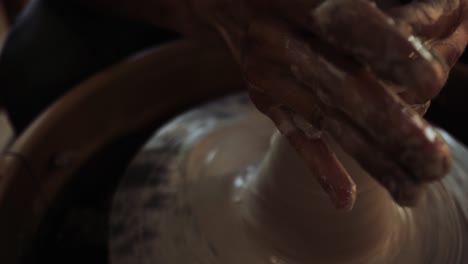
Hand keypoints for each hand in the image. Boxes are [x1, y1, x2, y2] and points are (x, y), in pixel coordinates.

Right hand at [188, 0, 465, 208]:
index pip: (347, 26)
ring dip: (370, 158)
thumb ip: (354, 8)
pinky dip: (319, 167)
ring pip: (324, 120)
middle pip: (341, 89)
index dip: (387, 51)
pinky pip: (292, 133)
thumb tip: (445, 7)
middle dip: (391, 127)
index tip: (429, 80)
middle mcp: (279, 40)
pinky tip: (345, 200)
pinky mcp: (265, 97)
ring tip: (413, 192)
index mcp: (297, 0)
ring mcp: (268, 75)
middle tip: (437, 164)